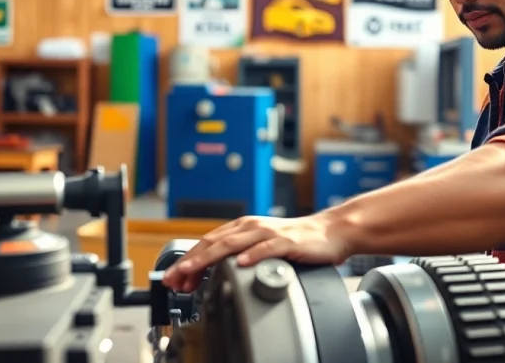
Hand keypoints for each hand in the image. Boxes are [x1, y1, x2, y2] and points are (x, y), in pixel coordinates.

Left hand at [162, 213, 351, 291]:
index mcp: (243, 228)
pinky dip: (252, 255)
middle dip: (191, 261)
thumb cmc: (297, 240)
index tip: (173, 277)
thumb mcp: (261, 244)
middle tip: (174, 277)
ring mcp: (269, 233)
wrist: (330, 231)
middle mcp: (252, 227)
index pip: (208, 242)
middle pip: (214, 243)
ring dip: (210, 257)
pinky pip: (267, 248)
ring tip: (193, 270)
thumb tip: (214, 270)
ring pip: (233, 244)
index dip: (188, 259)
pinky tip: (241, 263)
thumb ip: (240, 252)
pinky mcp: (288, 241)